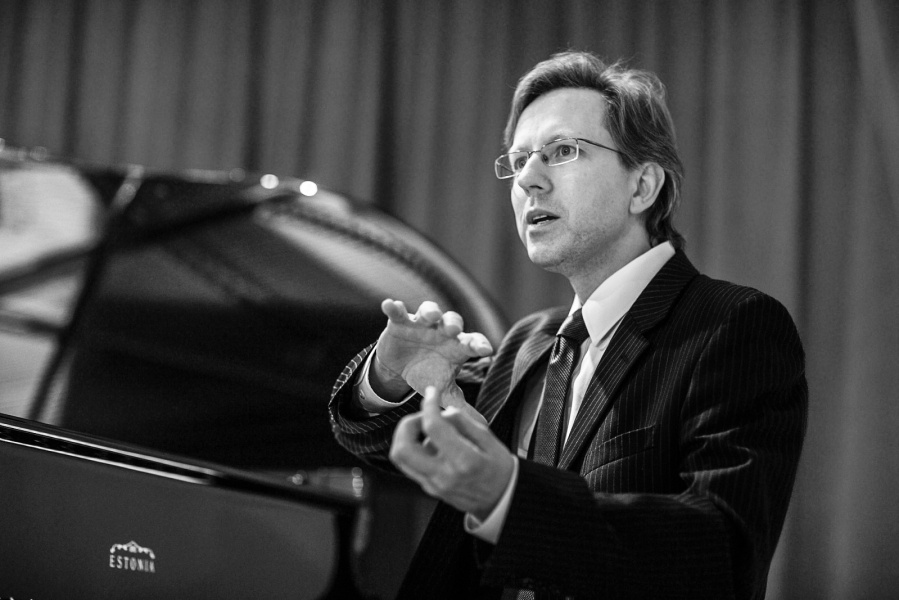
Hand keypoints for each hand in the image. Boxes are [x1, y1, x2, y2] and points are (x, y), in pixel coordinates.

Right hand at [372, 299, 492, 421]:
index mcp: (456, 347)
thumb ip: (460, 404)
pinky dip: (393, 307)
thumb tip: (483, 424)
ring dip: (430, 312)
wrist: (399, 369)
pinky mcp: (399, 322)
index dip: (479, 344)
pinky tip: (389, 305)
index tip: (486, 351)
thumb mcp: (443, 391)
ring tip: (430, 317)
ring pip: (429, 311)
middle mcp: (442, 332)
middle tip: (453, 330)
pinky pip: (397, 312)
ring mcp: (421, 325)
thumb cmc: (428, 375)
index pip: (472, 342)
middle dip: (453, 323)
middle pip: (452, 321)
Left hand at [390, 386, 513, 520]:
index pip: (434, 427)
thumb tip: (444, 411)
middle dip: (406, 424)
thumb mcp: (491, 441)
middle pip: (403, 448)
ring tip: (425, 428)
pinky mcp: (430, 488)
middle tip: (421, 415)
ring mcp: (434, 485)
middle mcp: (444, 475)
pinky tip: (431, 442)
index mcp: (463, 461)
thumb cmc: (499, 469)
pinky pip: (410, 465)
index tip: (432, 393)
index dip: (429, 405)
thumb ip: (465, 423)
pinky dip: (414, 448)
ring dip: (406, 436)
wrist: (502, 501)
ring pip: (401, 458)